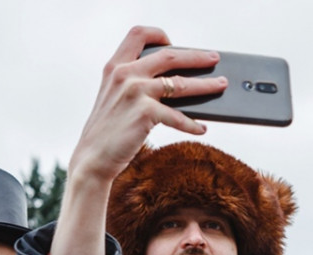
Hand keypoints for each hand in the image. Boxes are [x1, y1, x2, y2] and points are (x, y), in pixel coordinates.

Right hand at [51, 26, 226, 254]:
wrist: (91, 160)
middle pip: (169, 55)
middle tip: (214, 59)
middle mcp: (124, 74)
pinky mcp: (145, 113)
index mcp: (115, 67)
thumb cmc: (105, 133)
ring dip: (206, 85)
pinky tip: (202, 129)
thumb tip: (171, 83)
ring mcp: (135, 92)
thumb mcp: (113, 99)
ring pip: (181, 83)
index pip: (138, 35)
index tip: (173, 42)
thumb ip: (132, 84)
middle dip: (196, 56)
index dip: (159, 35)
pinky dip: (192, 124)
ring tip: (221, 86)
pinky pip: (178, 116)